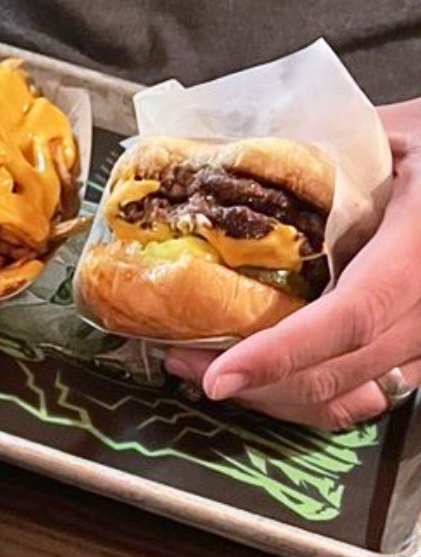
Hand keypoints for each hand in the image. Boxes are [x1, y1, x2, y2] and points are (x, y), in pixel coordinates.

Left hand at [164, 99, 420, 429]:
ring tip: (206, 371)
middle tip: (183, 364)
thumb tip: (230, 164)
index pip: (351, 316)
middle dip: (251, 383)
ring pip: (344, 398)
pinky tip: (259, 377)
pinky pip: (358, 396)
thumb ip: (323, 156)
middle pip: (335, 373)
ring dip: (270, 397)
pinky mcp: (420, 357)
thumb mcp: (396, 134)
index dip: (282, 353)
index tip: (218, 376)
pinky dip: (301, 396)